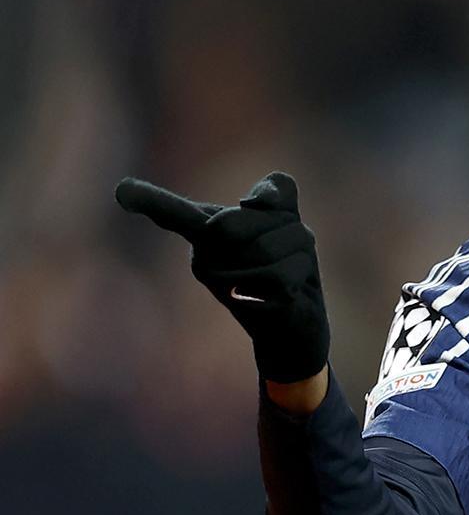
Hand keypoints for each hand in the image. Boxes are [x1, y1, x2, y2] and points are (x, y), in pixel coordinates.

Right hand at [115, 172, 329, 383]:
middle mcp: (204, 259)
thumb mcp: (284, 219)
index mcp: (207, 233)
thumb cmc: (284, 262)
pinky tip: (290, 292)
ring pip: (270, 249)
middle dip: (282, 225)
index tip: (123, 191)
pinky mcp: (245, 310)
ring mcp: (221, 286)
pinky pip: (283, 278)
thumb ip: (275, 194)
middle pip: (244, 219)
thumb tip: (254, 199)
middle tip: (287, 245)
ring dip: (297, 254)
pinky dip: (299, 278)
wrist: (295, 322)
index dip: (153, 201)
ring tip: (290, 269)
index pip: (177, 214)